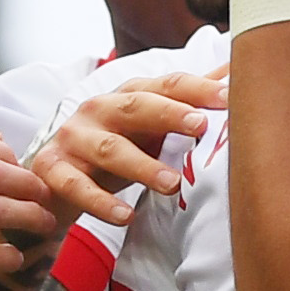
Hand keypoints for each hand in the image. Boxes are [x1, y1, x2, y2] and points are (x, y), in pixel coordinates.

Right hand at [34, 71, 221, 229]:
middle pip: (137, 106)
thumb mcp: (151, 124)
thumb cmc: (115, 144)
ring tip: (172, 184)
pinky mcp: (54, 169)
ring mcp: (75, 138)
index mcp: (129, 96)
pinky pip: (77, 186)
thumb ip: (189, 101)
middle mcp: (100, 109)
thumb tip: (235, 73)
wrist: (54, 175)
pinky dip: (100, 202)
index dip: (197, 90)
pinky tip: (125, 216)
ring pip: (110, 149)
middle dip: (169, 113)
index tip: (229, 97)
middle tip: (201, 126)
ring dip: (142, 166)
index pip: (167, 85)